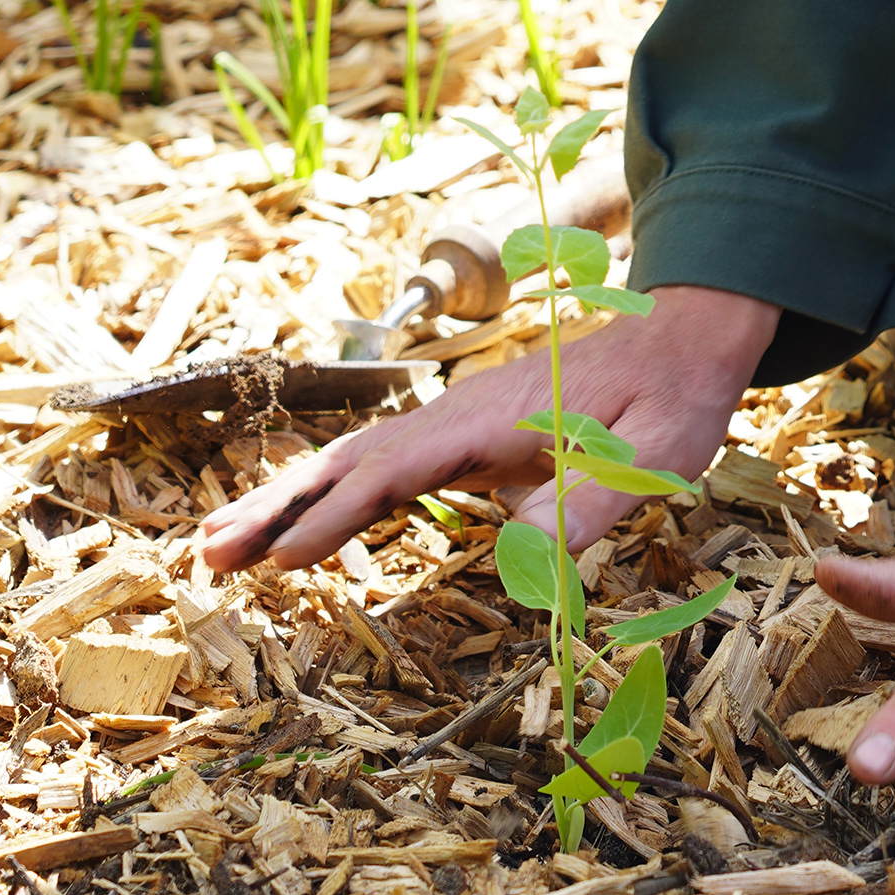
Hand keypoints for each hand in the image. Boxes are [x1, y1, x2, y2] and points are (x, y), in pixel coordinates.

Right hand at [199, 287, 780, 570]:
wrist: (686, 337)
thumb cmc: (674, 396)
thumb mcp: (654, 453)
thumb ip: (595, 499)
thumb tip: (534, 553)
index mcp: (494, 419)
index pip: (395, 471)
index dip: (336, 515)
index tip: (285, 556)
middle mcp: (460, 414)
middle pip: (351, 461)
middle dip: (277, 507)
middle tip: (208, 554)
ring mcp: (459, 421)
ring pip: (357, 461)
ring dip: (288, 500)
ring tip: (222, 545)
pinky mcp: (471, 434)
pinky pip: (387, 466)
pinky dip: (335, 494)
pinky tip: (302, 522)